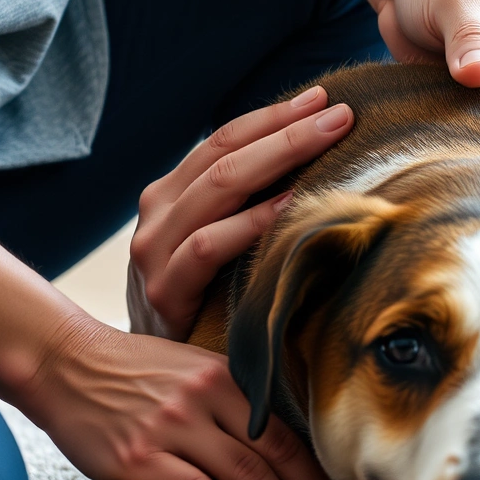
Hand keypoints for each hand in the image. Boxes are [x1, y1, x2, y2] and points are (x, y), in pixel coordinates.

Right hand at [25, 322, 353, 479]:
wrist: (64, 361)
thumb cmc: (129, 370)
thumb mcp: (188, 365)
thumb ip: (228, 396)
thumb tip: (273, 438)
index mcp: (221, 376)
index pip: (281, 429)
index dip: (315, 467)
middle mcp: (202, 399)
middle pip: (269, 456)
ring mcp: (171, 428)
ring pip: (241, 475)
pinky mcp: (141, 457)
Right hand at [128, 86, 353, 339]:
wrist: (139, 380)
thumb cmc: (197, 310)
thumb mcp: (212, 251)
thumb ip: (241, 212)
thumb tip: (312, 172)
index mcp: (171, 196)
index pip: (224, 140)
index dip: (273, 116)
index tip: (322, 98)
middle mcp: (157, 213)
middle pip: (225, 152)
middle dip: (286, 127)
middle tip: (339, 111)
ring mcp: (154, 249)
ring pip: (218, 185)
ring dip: (279, 155)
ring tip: (328, 137)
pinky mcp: (163, 291)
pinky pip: (209, 246)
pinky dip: (252, 222)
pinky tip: (293, 205)